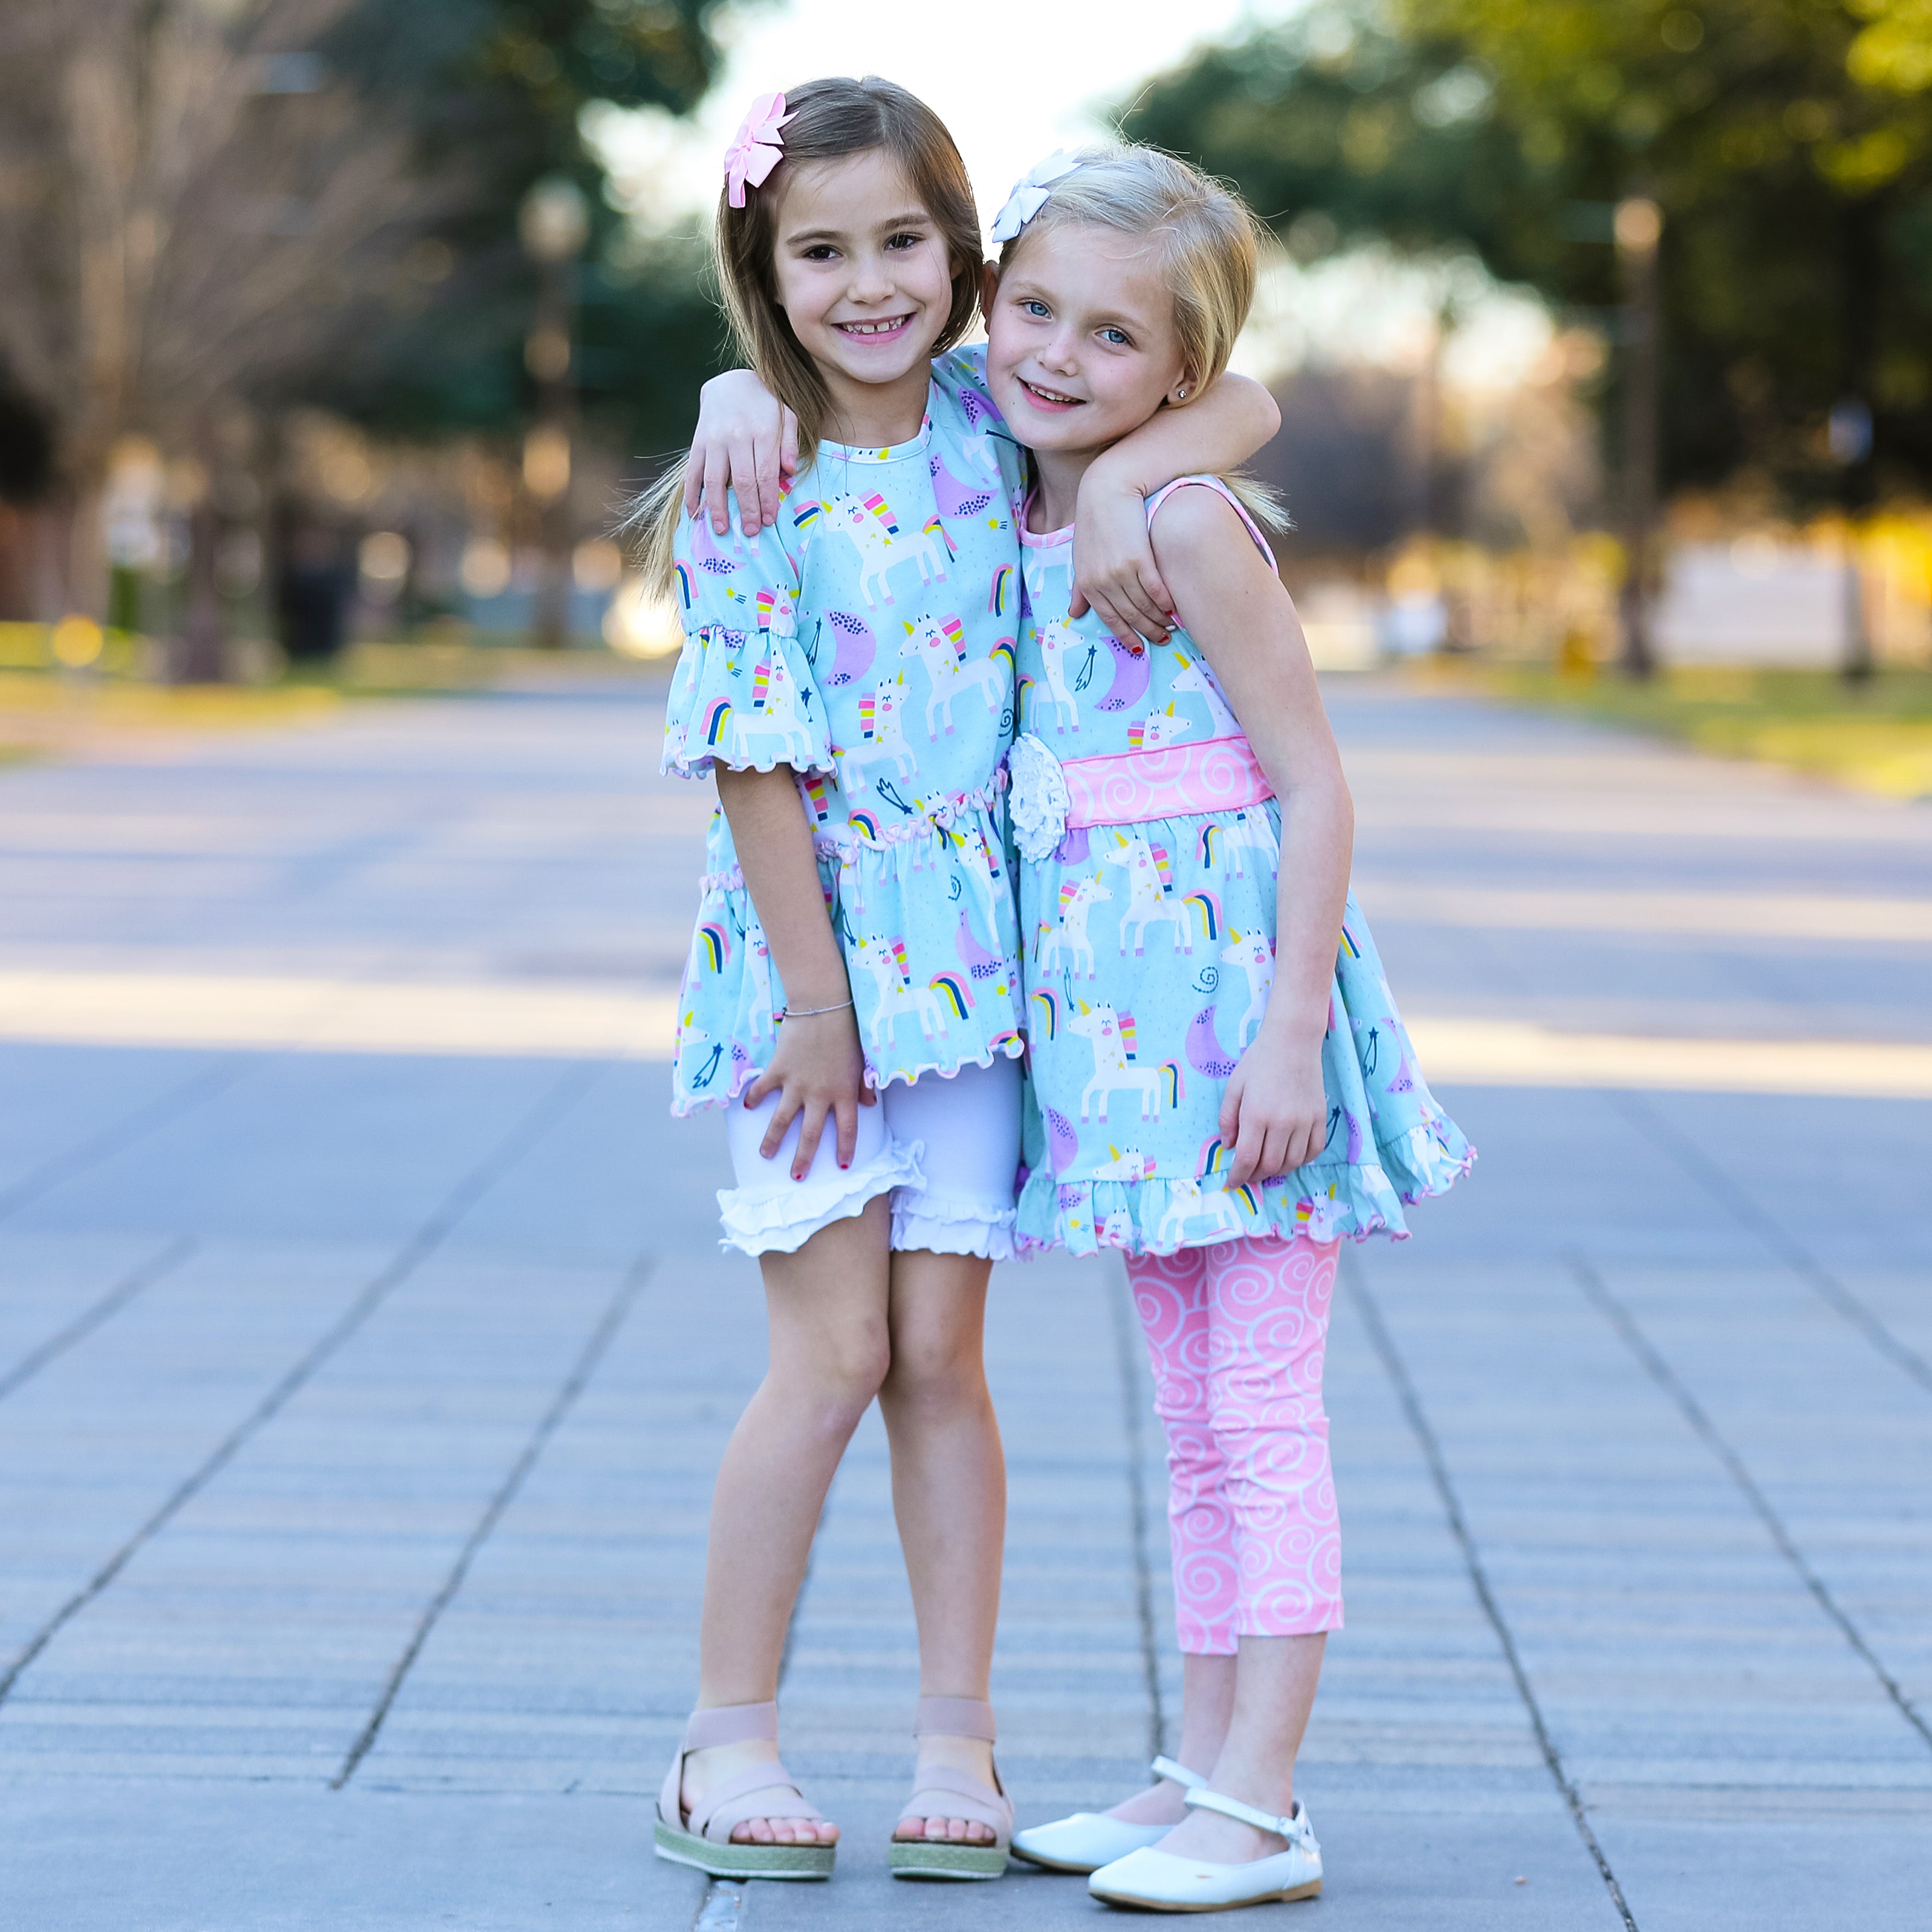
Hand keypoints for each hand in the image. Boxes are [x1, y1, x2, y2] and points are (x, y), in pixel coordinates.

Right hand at [683, 370, 798, 537]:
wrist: (730, 384)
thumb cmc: (764, 408)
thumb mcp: (786, 417)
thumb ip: (790, 444)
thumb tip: (790, 471)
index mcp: (762, 431)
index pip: (766, 473)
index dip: (767, 499)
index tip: (769, 520)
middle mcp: (736, 436)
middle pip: (742, 480)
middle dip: (747, 509)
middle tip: (750, 531)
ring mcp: (713, 440)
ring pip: (714, 479)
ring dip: (717, 507)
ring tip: (721, 529)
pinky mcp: (697, 443)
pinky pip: (692, 472)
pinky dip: (691, 494)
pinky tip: (695, 513)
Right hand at [741, 1003, 873, 1179]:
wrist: (824, 1007)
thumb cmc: (848, 1032)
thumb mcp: (862, 1061)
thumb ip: (864, 1085)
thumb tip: (869, 1104)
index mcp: (844, 1093)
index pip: (847, 1129)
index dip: (845, 1148)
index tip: (842, 1165)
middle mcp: (819, 1095)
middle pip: (810, 1135)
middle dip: (803, 1159)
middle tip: (796, 1178)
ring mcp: (796, 1084)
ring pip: (782, 1120)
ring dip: (772, 1140)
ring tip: (765, 1154)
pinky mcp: (778, 1070)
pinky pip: (763, 1089)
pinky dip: (755, 1098)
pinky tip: (749, 1107)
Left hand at [1070, 472, 1173, 646]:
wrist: (1108, 489)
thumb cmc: (1094, 522)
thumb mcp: (1081, 557)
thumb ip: (1080, 588)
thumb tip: (1074, 613)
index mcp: (1087, 583)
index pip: (1110, 619)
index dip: (1126, 636)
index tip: (1139, 648)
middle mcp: (1103, 581)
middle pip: (1130, 616)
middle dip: (1147, 631)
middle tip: (1163, 639)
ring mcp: (1120, 571)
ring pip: (1145, 606)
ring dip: (1160, 619)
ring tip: (1171, 625)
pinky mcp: (1139, 558)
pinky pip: (1156, 590)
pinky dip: (1166, 602)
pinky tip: (1174, 607)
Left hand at [1219, 1025, 1327, 1188]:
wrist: (1293, 1041)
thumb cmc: (1259, 1061)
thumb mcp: (1234, 1087)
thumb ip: (1228, 1119)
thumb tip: (1229, 1146)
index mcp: (1256, 1115)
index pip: (1248, 1159)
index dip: (1239, 1176)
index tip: (1233, 1183)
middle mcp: (1282, 1122)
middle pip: (1270, 1165)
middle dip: (1256, 1175)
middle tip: (1248, 1174)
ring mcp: (1305, 1121)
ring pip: (1293, 1162)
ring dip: (1278, 1170)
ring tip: (1267, 1166)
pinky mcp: (1320, 1118)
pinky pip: (1314, 1150)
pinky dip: (1301, 1160)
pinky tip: (1290, 1156)